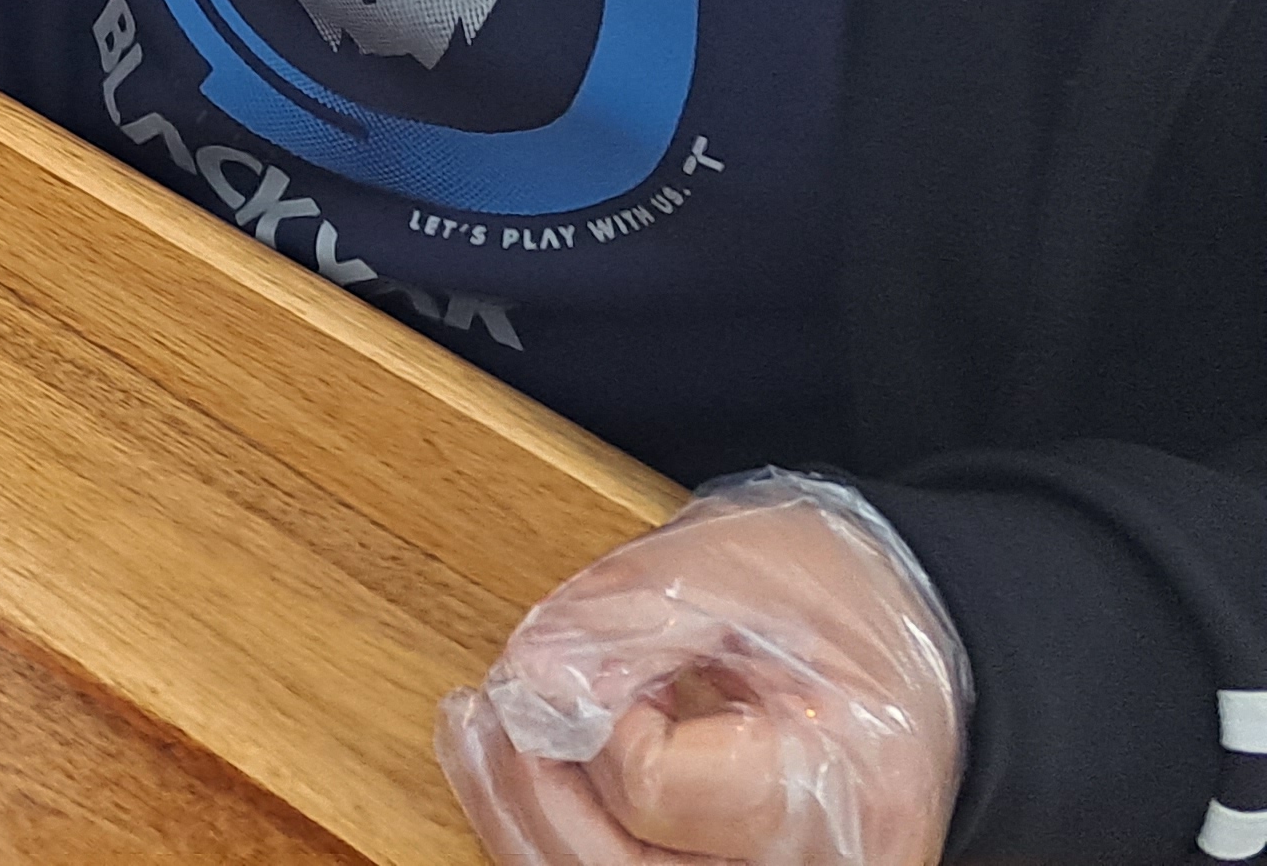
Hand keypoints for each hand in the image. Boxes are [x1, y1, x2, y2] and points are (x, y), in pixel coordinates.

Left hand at [441, 476, 965, 865]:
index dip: (592, 718)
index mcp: (832, 794)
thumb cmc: (845, 603)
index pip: (650, 789)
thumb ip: (623, 622)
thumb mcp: (733, 571)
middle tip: (490, 704)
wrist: (926, 645)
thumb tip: (531, 677)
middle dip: (530, 785)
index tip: (586, 660)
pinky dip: (557, 833)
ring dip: (523, 817)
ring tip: (479, 729)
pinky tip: (516, 768)